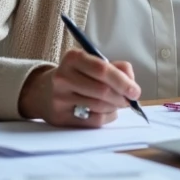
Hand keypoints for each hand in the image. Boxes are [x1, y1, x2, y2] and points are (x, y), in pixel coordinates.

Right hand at [17, 50, 139, 127]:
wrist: (44, 92)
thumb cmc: (78, 76)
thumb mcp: (92, 63)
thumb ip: (116, 68)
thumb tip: (131, 84)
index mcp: (73, 58)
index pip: (102, 69)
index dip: (123, 81)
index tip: (135, 91)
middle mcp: (63, 77)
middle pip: (102, 91)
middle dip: (121, 97)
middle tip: (129, 100)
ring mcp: (60, 98)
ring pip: (99, 107)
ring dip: (115, 107)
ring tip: (116, 103)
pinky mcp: (61, 117)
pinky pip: (93, 121)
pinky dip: (106, 117)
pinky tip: (105, 112)